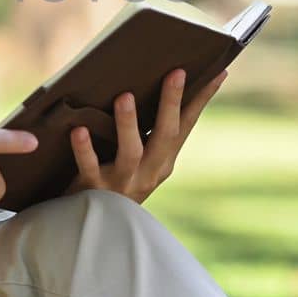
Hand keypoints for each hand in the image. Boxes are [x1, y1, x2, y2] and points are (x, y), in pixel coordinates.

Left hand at [64, 67, 227, 204]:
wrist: (92, 225)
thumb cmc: (114, 178)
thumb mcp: (139, 157)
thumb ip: (147, 129)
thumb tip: (146, 81)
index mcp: (164, 160)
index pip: (187, 124)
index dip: (202, 99)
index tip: (218, 71)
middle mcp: (149, 171)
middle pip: (165, 136)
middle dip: (171, 103)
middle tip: (176, 73)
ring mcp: (123, 182)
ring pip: (130, 153)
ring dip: (128, 124)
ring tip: (124, 96)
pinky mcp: (94, 190)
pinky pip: (89, 167)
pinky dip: (84, 149)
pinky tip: (78, 130)